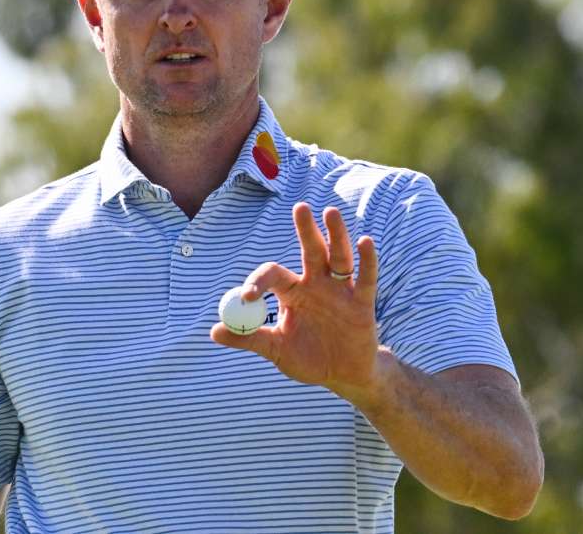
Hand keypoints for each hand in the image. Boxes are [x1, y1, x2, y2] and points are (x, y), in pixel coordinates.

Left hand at [210, 202, 383, 402]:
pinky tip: (366, 242)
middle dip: (306, 229)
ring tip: (329, 212)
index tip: (247, 296)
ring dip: (336, 235)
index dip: (259, 281)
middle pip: (311, 251)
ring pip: (339, 258)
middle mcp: (317, 284)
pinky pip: (366, 279)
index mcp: (292, 292)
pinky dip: (368, 261)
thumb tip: (214, 331)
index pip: (274, 275)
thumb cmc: (308, 358)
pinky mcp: (362, 303)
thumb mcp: (275, 349)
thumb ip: (248, 338)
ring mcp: (341, 291)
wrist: (343, 375)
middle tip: (299, 207)